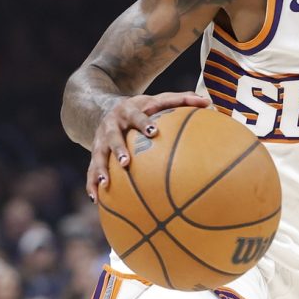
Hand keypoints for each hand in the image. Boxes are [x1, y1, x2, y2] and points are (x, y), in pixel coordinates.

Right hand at [86, 91, 210, 199]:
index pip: (138, 115)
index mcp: (129, 111)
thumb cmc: (142, 108)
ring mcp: (100, 140)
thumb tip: (208, 102)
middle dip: (119, 149)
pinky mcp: (94, 152)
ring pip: (99, 155)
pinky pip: (90, 170)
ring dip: (100, 170)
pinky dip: (91, 183)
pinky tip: (96, 199)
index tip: (153, 132)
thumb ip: (181, 100)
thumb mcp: (157, 99)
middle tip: (126, 162)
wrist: (103, 107)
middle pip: (113, 137)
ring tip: (105, 184)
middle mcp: (112, 125)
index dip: (144, 123)